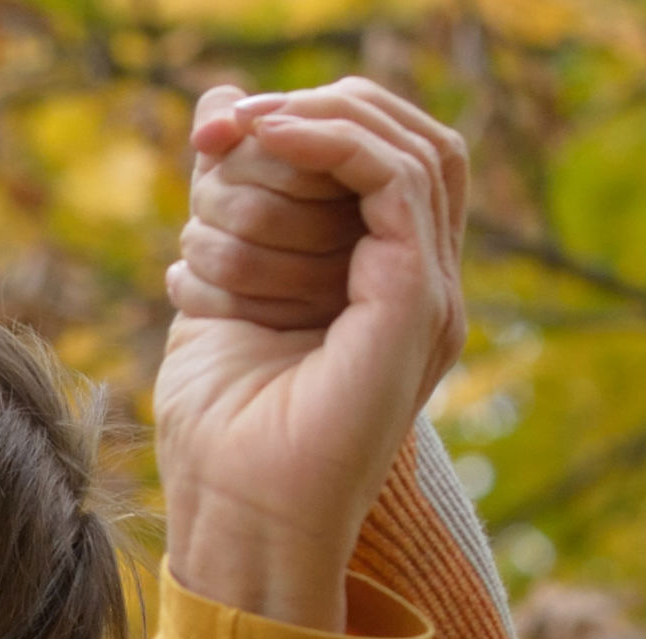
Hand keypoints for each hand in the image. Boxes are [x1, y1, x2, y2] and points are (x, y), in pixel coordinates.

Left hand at [154, 78, 472, 630]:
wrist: (238, 525)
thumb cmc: (221, 434)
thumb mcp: (214, 286)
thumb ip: (226, 201)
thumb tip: (219, 106)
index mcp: (387, 286)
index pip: (386, 159)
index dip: (314, 118)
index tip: (219, 126)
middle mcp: (423, 285)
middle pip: (413, 139)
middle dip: (320, 107)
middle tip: (230, 120)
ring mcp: (430, 294)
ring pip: (411, 149)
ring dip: (318, 124)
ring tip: (242, 131)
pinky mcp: (415, 304)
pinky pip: (399, 180)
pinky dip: (334, 143)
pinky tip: (268, 140)